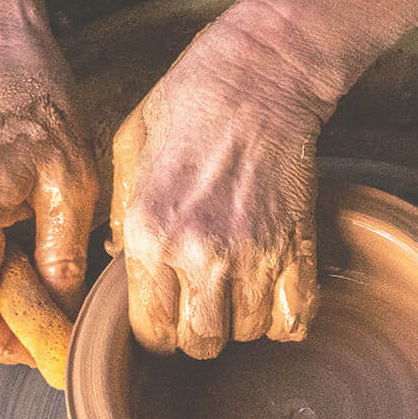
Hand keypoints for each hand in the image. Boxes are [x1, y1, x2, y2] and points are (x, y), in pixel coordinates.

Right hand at [0, 35, 99, 363]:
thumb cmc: (37, 102)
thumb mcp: (70, 186)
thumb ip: (63, 260)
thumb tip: (65, 317)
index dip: (10, 345)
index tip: (55, 345)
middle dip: (5, 332)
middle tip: (57, 327)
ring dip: (2, 306)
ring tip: (53, 289)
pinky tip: (37, 260)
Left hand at [109, 5, 348, 357]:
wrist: (259, 75)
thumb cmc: (188, 103)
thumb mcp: (128, 151)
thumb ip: (120, 216)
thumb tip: (120, 261)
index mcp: (148, 233)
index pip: (150, 331)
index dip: (157, 331)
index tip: (165, 314)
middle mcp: (198, 254)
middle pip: (200, 344)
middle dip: (198, 333)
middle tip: (202, 303)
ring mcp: (252, 255)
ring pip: (247, 334)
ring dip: (241, 321)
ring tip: (237, 288)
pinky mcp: (297, 247)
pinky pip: (295, 319)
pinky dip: (286, 318)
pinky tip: (273, 295)